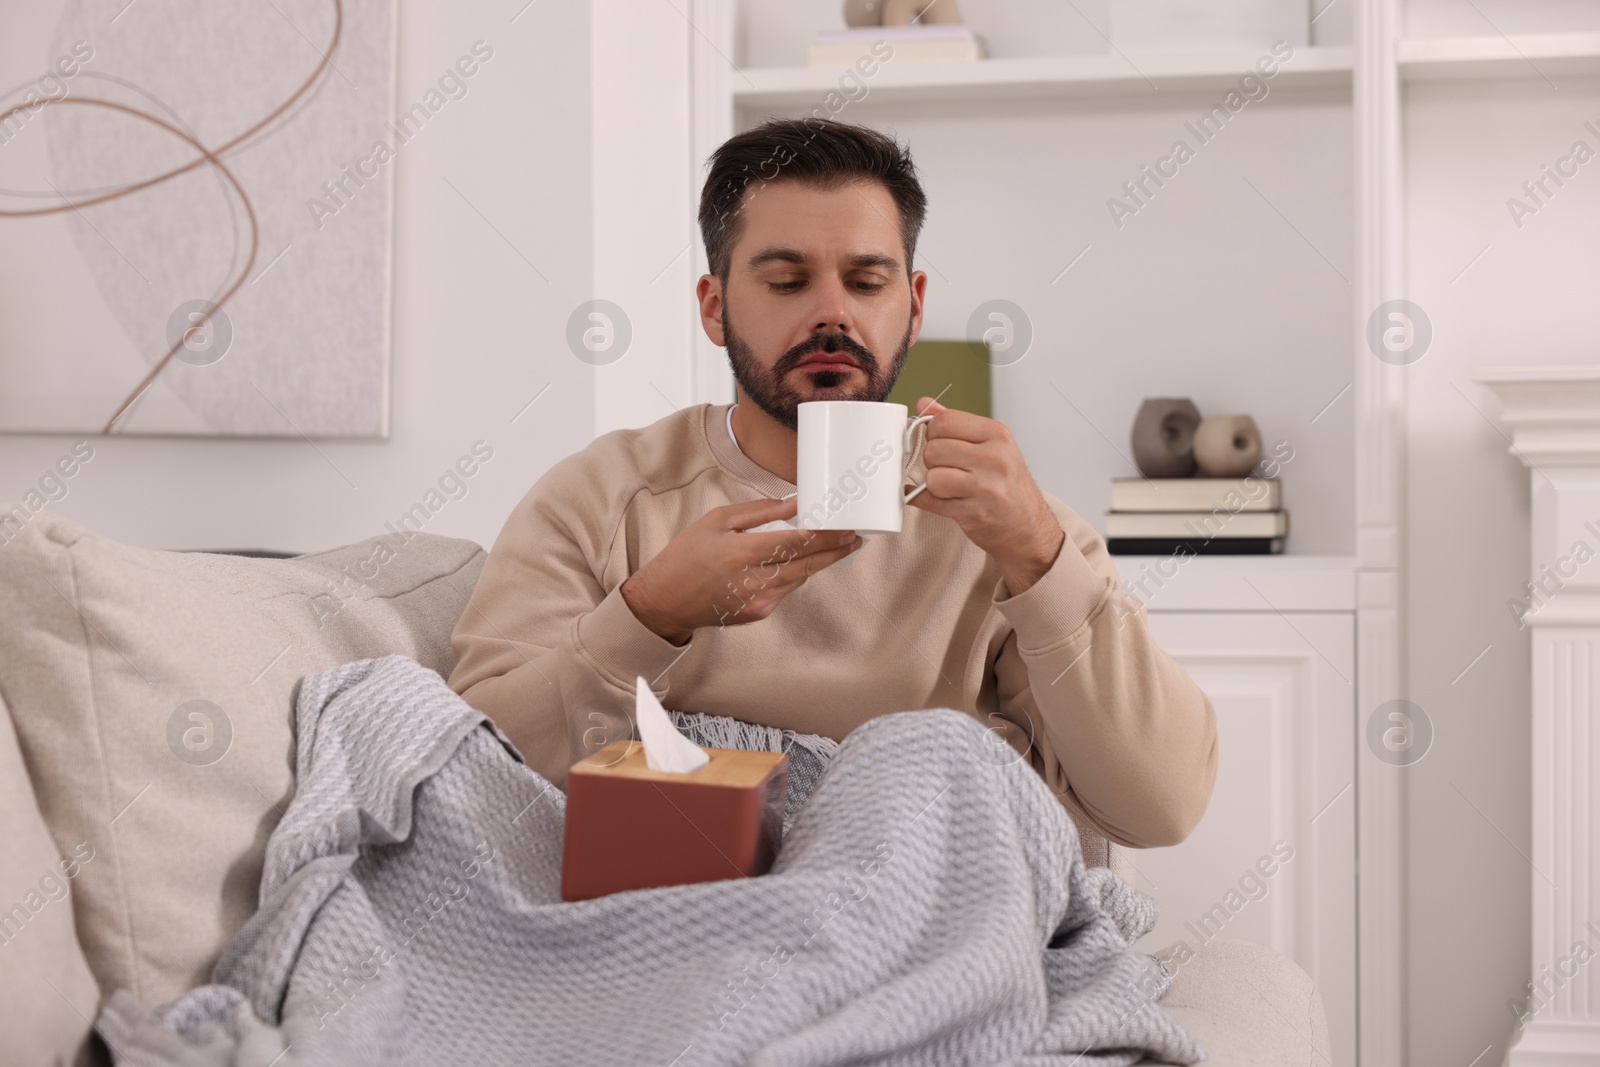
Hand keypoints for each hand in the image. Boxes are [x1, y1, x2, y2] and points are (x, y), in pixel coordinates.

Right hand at [621, 497, 861, 644]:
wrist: (664, 600)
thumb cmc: (687, 555)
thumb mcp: (717, 521)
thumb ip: (760, 512)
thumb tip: (796, 503)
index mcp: (742, 552)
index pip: (797, 542)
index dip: (827, 535)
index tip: (846, 526)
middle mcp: (754, 580)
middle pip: (807, 563)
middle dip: (835, 550)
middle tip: (855, 538)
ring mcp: (758, 601)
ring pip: (800, 577)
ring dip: (819, 561)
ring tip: (836, 545)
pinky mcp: (758, 613)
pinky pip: (785, 590)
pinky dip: (794, 574)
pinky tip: (798, 562)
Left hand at [906, 397, 1064, 593]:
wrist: (1029, 529)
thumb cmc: (1008, 487)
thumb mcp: (991, 446)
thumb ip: (956, 424)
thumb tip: (925, 404)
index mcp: (998, 435)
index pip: (945, 421)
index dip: (932, 432)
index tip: (939, 442)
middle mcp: (995, 459)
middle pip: (934, 449)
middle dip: (932, 461)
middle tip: (946, 468)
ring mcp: (986, 487)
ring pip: (932, 476)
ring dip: (932, 484)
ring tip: (948, 487)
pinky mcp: (973, 513)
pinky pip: (930, 501)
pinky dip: (920, 499)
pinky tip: (927, 496)